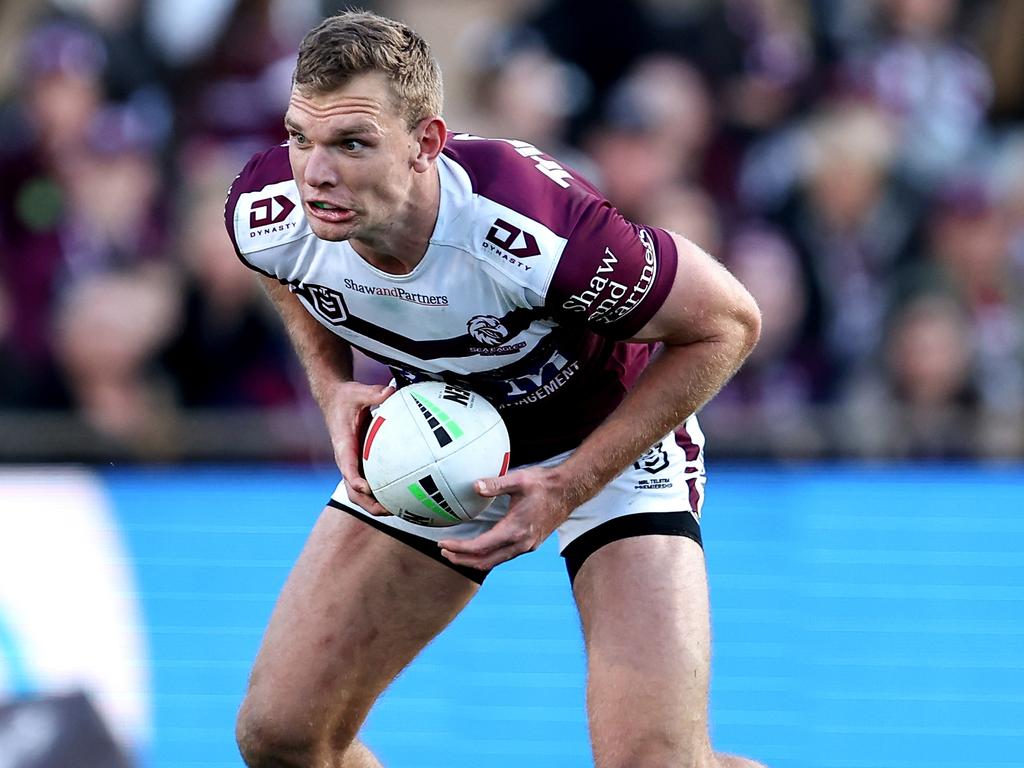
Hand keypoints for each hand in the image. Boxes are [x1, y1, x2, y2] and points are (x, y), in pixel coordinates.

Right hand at [324, 381, 394, 515]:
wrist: (333, 399)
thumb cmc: (345, 397)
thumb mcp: (358, 392)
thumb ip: (374, 394)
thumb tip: (391, 390)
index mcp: (343, 445)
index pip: (347, 467)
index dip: (355, 480)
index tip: (367, 489)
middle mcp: (346, 459)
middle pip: (352, 491)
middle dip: (369, 504)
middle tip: (390, 510)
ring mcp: (352, 464)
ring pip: (358, 493)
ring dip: (374, 504)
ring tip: (398, 511)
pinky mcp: (358, 463)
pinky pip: (367, 484)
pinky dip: (379, 494)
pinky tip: (399, 496)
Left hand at [438, 466, 574, 569]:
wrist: (569, 491)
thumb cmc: (544, 484)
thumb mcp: (519, 479)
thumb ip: (495, 484)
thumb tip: (475, 486)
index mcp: (515, 530)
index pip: (480, 546)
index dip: (459, 548)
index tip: (443, 543)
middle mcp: (521, 543)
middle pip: (485, 561)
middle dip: (462, 559)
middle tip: (444, 551)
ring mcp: (526, 546)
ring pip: (495, 562)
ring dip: (474, 560)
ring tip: (456, 553)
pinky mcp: (530, 544)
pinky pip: (503, 557)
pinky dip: (487, 556)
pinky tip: (479, 548)